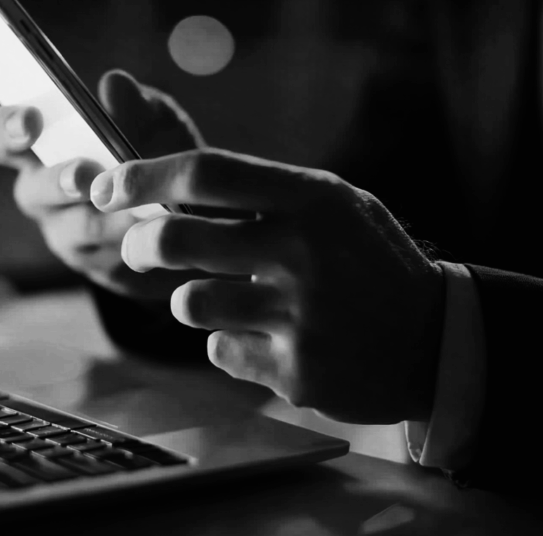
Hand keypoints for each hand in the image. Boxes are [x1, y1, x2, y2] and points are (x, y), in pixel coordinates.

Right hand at [0, 70, 204, 298]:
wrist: (202, 214)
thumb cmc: (164, 155)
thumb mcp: (158, 124)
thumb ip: (137, 106)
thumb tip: (114, 83)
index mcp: (44, 148)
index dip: (6, 128)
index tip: (32, 121)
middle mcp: (45, 194)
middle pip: (31, 190)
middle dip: (59, 181)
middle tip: (85, 175)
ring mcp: (69, 235)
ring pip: (75, 229)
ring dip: (103, 217)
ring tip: (136, 208)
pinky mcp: (101, 267)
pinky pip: (110, 259)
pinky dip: (134, 244)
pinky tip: (157, 233)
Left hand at [88, 149, 445, 423]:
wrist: (435, 341)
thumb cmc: (372, 263)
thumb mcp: (336, 206)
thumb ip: (266, 193)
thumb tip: (173, 183)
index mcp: (312, 199)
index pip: (205, 172)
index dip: (143, 176)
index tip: (107, 185)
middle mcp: (302, 251)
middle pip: (175, 239)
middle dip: (140, 244)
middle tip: (141, 248)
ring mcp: (299, 315)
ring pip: (189, 303)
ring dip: (194, 301)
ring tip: (230, 299)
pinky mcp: (295, 370)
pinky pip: (221, 350)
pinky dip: (232, 344)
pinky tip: (271, 339)